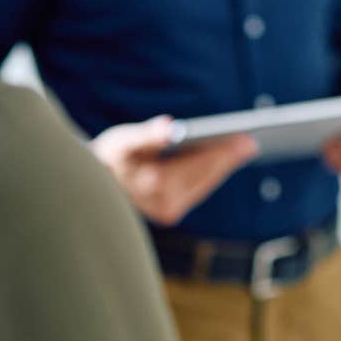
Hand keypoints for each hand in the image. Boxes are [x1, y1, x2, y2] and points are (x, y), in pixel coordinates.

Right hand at [90, 116, 257, 225]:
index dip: (224, 152)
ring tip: (243, 148)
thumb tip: (170, 128)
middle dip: (228, 158)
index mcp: (155, 184)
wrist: (89, 187)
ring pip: (203, 184)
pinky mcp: (168, 212)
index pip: (199, 165)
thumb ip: (148, 135)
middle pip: (205, 176)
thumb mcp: (125, 141)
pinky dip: (209, 174)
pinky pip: (197, 189)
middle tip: (251, 142)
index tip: (247, 140)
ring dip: (222, 166)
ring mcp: (167, 211)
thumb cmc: (110, 156)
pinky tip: (223, 160)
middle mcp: (164, 203)